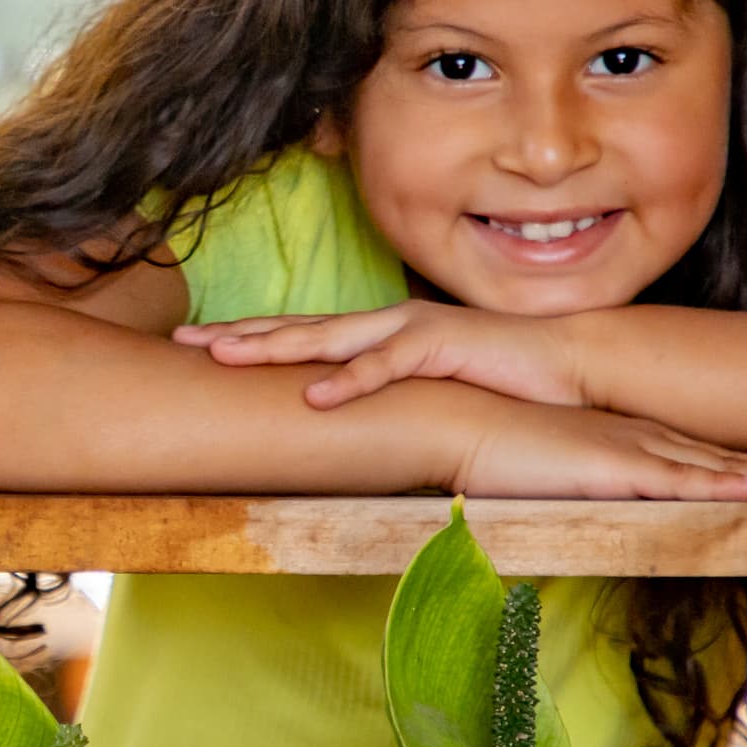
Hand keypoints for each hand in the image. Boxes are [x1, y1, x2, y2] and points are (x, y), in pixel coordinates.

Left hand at [180, 299, 587, 410]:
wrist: (565, 362)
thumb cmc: (498, 379)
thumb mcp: (427, 391)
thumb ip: (388, 400)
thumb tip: (346, 424)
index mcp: (379, 333)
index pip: (301, 332)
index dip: (248, 335)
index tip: (195, 344)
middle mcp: (386, 323)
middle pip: (299, 327)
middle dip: (238, 333)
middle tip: (182, 341)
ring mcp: (411, 330)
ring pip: (330, 339)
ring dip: (275, 348)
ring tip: (225, 357)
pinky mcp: (442, 347)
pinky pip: (387, 366)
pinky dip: (349, 381)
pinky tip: (313, 396)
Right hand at [448, 398, 746, 502]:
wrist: (456, 422)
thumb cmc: (496, 454)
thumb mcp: (556, 482)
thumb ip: (586, 498)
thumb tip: (599, 524)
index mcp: (639, 446)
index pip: (719, 461)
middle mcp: (649, 443)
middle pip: (741, 462)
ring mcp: (636, 452)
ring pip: (727, 471)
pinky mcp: (612, 467)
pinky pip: (680, 482)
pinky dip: (725, 487)